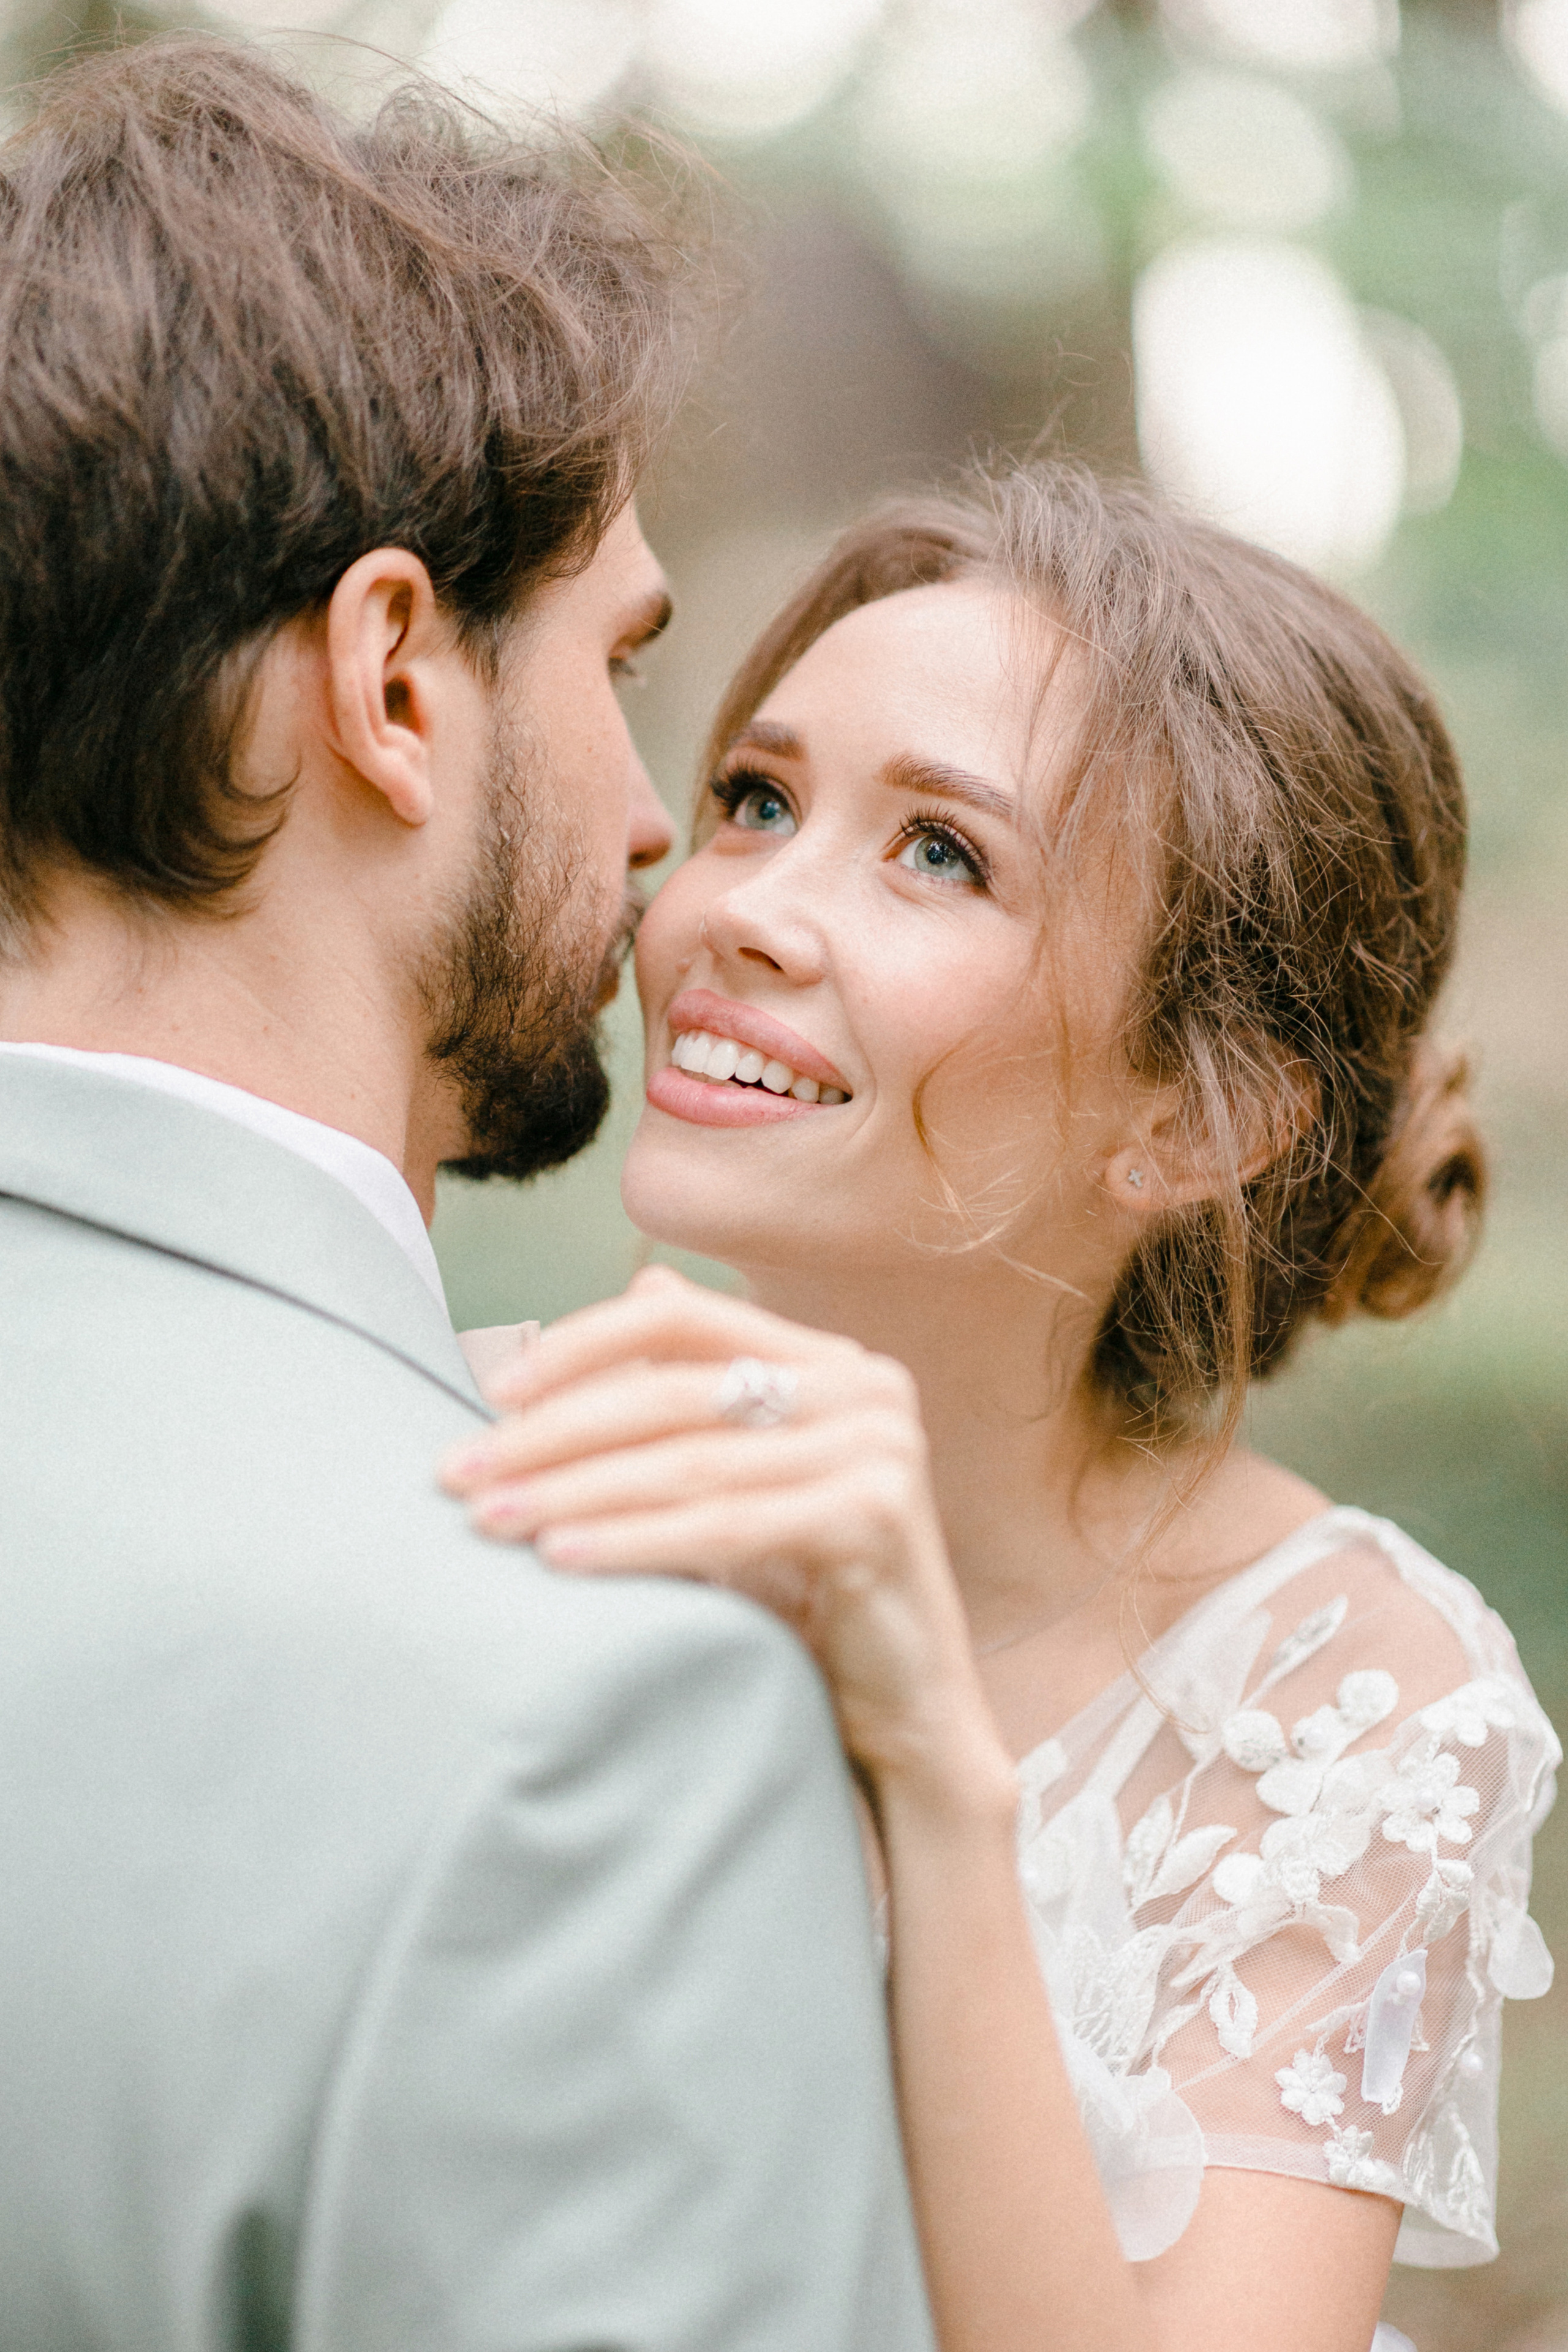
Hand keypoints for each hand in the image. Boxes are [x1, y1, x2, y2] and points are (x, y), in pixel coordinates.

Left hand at [439, 1268, 1011, 1802]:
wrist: (909, 1711)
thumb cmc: (812, 1596)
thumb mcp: (753, 1481)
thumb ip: (704, 1397)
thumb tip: (644, 1283)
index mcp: (829, 1362)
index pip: (682, 1315)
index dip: (581, 1344)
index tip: (494, 1391)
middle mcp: (864, 1388)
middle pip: (672, 1390)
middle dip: (552, 1432)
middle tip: (459, 1473)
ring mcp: (879, 1448)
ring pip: (688, 1461)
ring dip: (573, 1489)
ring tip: (490, 1520)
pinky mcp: (877, 1516)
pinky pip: (725, 1525)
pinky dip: (634, 1541)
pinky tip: (561, 1559)